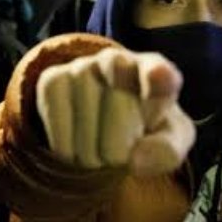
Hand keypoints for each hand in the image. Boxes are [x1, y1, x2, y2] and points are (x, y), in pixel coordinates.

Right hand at [36, 47, 194, 176]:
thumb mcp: (169, 141)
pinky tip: (78, 141)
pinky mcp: (52, 80)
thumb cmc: (146, 128)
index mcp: (158, 73)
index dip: (158, 76)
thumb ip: (167, 152)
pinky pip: (58, 128)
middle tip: (121, 148)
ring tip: (100, 145)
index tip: (159, 75)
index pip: (159, 73)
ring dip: (93, 153)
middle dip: (120, 147)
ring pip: (87, 127)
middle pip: (120, 116)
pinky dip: (68, 150)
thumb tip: (135, 161)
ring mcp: (82, 67)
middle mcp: (118, 60)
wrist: (105, 118)